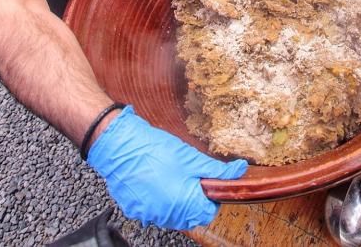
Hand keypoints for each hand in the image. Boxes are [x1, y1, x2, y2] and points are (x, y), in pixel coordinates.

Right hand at [88, 105, 247, 228]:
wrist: (120, 146)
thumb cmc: (155, 150)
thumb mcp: (192, 158)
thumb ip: (217, 170)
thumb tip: (239, 171)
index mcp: (184, 205)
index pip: (209, 212)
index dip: (211, 196)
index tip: (206, 181)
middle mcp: (166, 215)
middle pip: (191, 215)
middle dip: (194, 198)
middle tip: (189, 176)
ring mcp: (149, 214)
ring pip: (172, 214)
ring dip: (177, 200)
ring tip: (172, 176)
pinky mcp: (135, 210)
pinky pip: (154, 210)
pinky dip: (158, 199)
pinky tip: (155, 180)